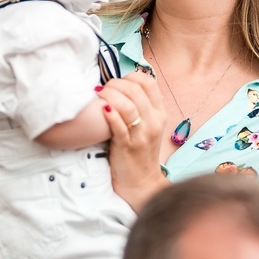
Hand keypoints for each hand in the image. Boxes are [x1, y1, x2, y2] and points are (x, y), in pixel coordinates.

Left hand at [98, 71, 168, 211]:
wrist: (141, 181)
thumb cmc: (140, 150)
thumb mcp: (148, 126)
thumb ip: (141, 106)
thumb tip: (124, 83)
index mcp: (160, 113)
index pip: (149, 83)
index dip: (130, 76)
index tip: (118, 81)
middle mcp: (154, 122)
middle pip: (136, 91)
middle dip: (116, 84)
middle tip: (102, 87)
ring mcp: (141, 135)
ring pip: (128, 106)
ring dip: (110, 95)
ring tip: (98, 94)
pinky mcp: (127, 147)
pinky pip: (119, 127)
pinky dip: (110, 115)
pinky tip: (103, 109)